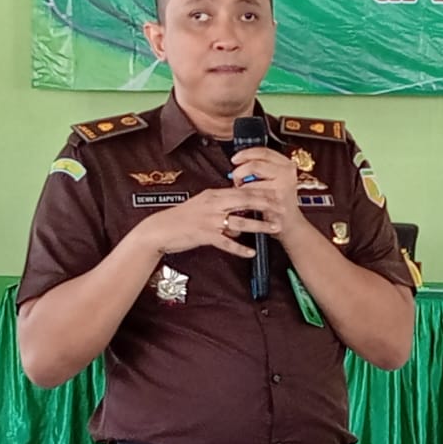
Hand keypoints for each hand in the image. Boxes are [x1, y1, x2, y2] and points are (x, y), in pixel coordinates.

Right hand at [134, 187, 276, 257]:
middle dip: (266, 205)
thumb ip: (221, 210)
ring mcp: (209, 220)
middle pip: (244, 202)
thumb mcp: (202, 207)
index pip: (242, 191)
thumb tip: (238, 222)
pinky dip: (239, 248)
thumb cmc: (181, 218)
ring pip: (239, 222)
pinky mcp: (204, 236)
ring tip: (274, 228)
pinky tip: (251, 252)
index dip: (261, 193)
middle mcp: (213, 205)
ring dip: (259, 226)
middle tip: (283, 208)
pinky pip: (225, 243)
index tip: (277, 194)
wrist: (159, 229)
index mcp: (213, 195)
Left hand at [228, 147, 301, 241]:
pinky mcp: (275, 199)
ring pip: (251, 178)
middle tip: (236, 177)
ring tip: (241, 189)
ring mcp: (282, 185)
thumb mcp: (278, 179)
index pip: (264, 152)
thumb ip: (264, 167)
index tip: (235, 159)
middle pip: (255, 163)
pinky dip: (242, 195)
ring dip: (240, 184)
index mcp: (287, 165)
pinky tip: (243, 199)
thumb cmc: (279, 201)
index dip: (246, 153)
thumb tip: (241, 158)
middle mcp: (287, 173)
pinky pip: (251, 192)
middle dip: (240, 170)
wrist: (290, 223)